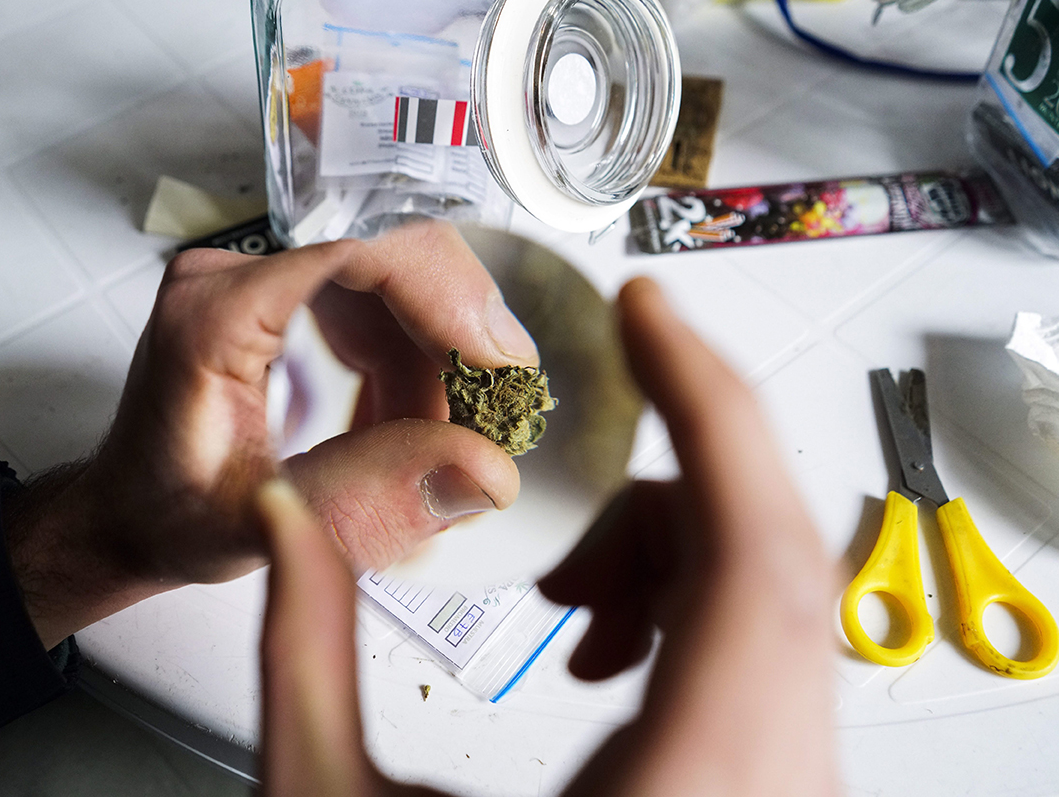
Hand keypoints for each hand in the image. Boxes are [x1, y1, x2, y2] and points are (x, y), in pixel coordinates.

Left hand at [5, 221, 533, 647]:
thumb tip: (489, 472)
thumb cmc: (171, 517)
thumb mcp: (273, 522)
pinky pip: (375, 307)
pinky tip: (405, 422)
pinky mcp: (280, 296)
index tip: (499, 360)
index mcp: (212, 316)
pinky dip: (409, 365)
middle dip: (451, 336)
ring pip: (391, 287)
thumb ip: (376, 494)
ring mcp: (257, 280)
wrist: (132, 515)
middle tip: (494, 410)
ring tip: (437, 440)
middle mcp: (231, 277)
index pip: (353, 254)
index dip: (442, 294)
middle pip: (384, 259)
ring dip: (432, 363)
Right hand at [256, 277, 837, 795]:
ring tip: (572, 606)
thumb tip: (281, 508)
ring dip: (671, 554)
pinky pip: (770, 653)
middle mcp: (775, 793)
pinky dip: (693, 609)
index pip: (751, 552)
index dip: (711, 403)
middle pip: (773, 557)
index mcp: (690, 790)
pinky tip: (606, 654)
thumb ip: (304, 646)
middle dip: (676, 466)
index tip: (651, 311)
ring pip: (776, 603)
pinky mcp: (775, 796)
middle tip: (604, 413)